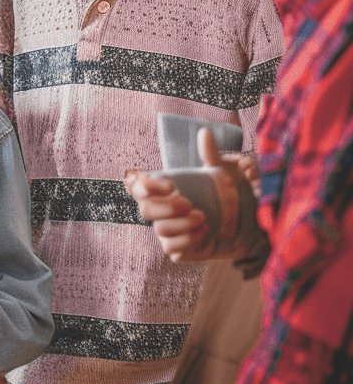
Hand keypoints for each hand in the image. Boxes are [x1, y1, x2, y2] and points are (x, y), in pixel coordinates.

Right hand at [126, 128, 262, 262]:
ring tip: (204, 219)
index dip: (146, 187)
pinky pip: (172, 249)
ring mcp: (169, 232)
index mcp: (164, 192)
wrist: (246, 228)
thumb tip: (204, 133)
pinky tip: (204, 233)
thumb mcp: (221, 175)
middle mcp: (162, 212)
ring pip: (161, 231)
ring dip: (182, 225)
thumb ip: (210, 156)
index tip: (171, 185)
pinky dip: (188, 241)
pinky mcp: (178, 250)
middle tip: (189, 204)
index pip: (138, 187)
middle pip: (145, 211)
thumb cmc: (228, 199)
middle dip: (166, 208)